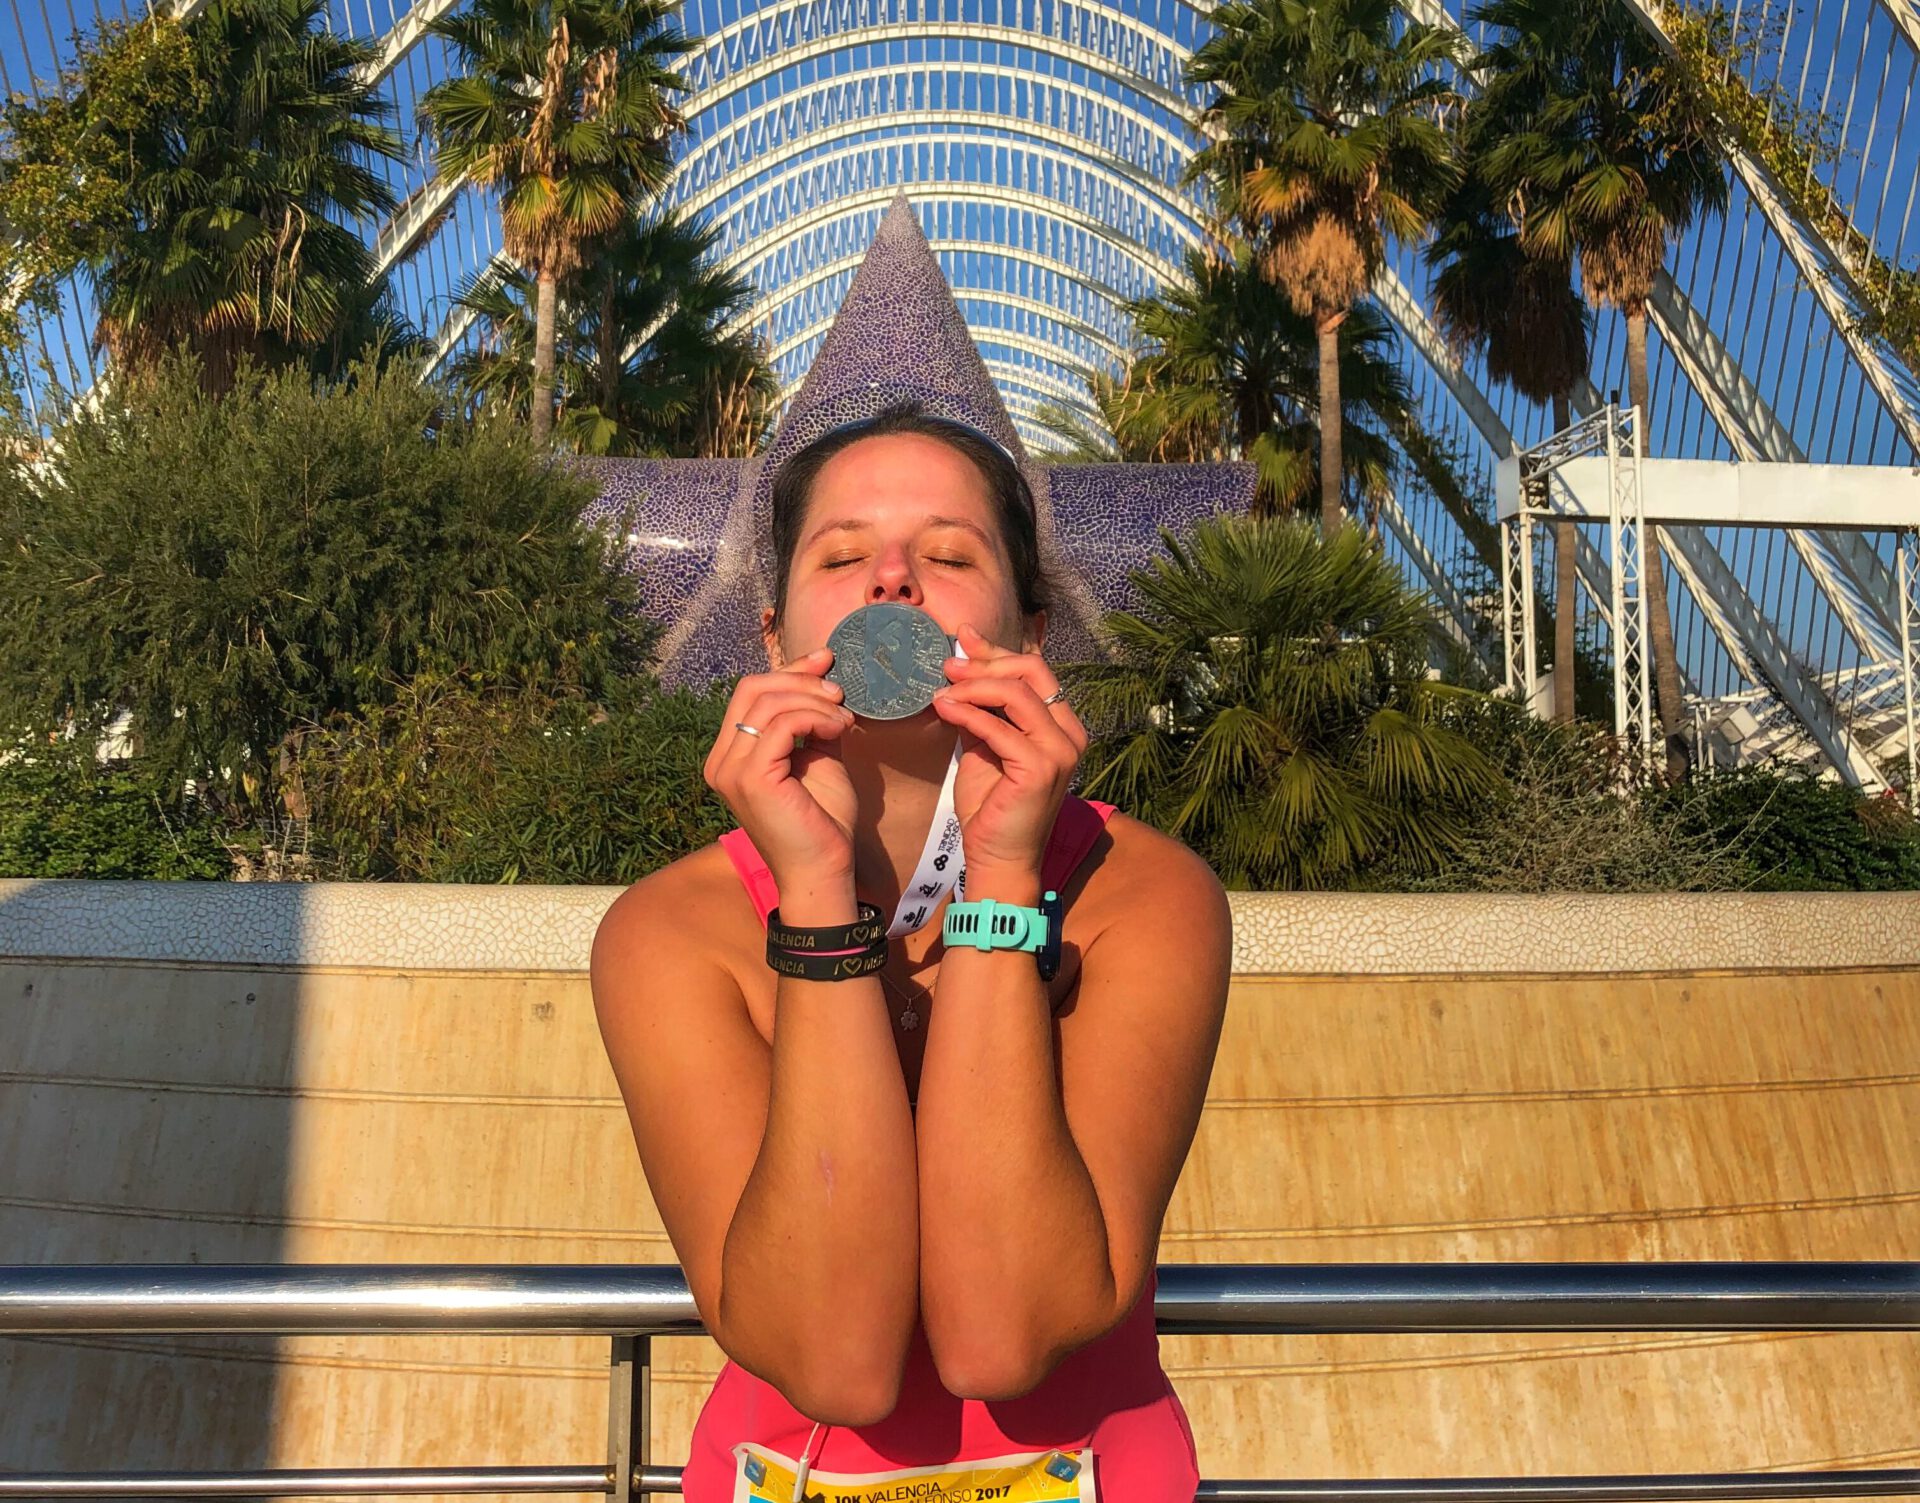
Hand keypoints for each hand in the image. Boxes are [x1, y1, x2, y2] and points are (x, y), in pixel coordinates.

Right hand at [703, 649, 859, 891]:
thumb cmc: (822, 822)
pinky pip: (782, 725)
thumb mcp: (818, 758)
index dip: (789, 671)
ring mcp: (731, 770)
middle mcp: (721, 761)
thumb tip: (824, 683)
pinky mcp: (751, 779)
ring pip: (769, 703)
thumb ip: (812, 723)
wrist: (824, 870)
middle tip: (839, 692)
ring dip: (815, 702)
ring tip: (844, 719)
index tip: (826, 661)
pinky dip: (814, 718)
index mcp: (731, 755)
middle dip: (800, 679)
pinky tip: (839, 729)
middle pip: (752, 689)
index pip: (750, 693)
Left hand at [931, 623, 1088, 879]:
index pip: (1035, 671)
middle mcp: (1070, 734)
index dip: (997, 651)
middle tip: (948, 665)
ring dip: (973, 686)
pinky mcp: (1040, 769)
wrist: (997, 858)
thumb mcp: (985, 745)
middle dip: (986, 663)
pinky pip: (999, 728)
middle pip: (1032, 672)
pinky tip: (944, 710)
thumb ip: (982, 709)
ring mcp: (1060, 751)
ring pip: (1017, 694)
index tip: (962, 640)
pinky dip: (968, 714)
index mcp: (1062, 725)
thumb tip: (962, 665)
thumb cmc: (991, 807)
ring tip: (942, 690)